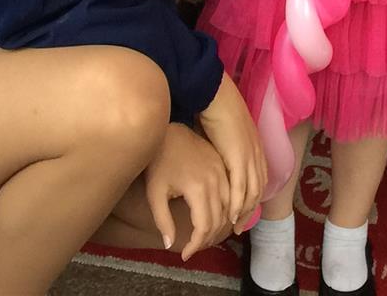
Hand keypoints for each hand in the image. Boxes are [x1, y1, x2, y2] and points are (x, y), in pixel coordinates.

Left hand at [144, 122, 231, 257]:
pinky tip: (213, 217)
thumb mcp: (155, 193)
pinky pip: (231, 194)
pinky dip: (225, 210)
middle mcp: (216, 181)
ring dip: (218, 226)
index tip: (185, 255)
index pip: (204, 227)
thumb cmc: (158, 162)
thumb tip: (170, 246)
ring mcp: (222, 172)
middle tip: (193, 248)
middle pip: (219, 220)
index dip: (195, 245)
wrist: (169, 131)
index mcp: (199, 188)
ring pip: (229, 208)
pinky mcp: (223, 166)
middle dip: (207, 239)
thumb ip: (163, 221)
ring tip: (202, 236)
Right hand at [197, 73, 264, 231]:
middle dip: (250, 210)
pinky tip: (229, 215)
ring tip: (232, 226)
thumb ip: (228, 146)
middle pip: (258, 190)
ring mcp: (250, 156)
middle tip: (238, 226)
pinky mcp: (238, 158)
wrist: (215, 95)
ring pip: (252, 193)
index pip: (260, 179)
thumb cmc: (216, 109)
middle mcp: (256, 154)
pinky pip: (240, 188)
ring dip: (243, 212)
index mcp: (255, 146)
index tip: (243, 212)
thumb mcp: (227, 132)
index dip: (253, 198)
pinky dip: (237, 204)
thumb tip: (221, 156)